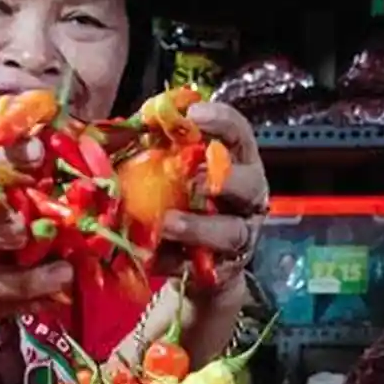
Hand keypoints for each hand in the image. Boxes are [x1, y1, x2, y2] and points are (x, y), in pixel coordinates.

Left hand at [158, 102, 268, 293]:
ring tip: (166, 224)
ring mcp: (240, 235)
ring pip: (231, 231)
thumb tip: (134, 123)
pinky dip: (175, 262)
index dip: (221, 121)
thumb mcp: (171, 170)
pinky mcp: (224, 269)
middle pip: (249, 183)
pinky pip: (203, 267)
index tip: (194, 115)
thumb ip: (158, 147)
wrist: (191, 263)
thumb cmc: (182, 202)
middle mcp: (247, 197)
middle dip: (225, 179)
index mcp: (236, 162)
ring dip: (197, 226)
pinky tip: (151, 256)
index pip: (239, 133)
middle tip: (193, 178)